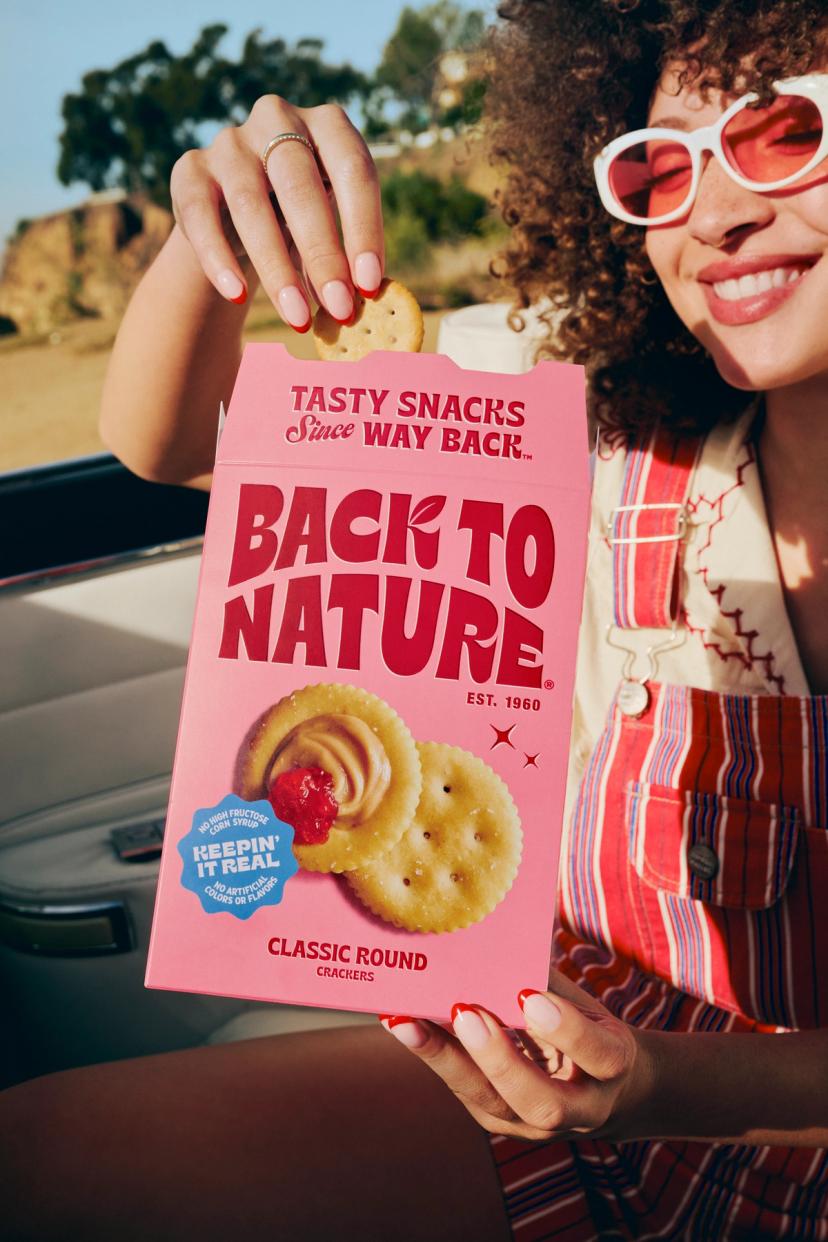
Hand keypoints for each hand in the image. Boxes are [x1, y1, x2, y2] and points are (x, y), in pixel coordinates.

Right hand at [170, 94, 383, 328]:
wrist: (236, 216)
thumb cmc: (300, 223)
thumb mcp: (329, 231)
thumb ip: (342, 262)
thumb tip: (355, 305)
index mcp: (329, 125)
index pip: (354, 171)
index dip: (365, 229)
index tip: (371, 285)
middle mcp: (278, 119)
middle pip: (300, 186)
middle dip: (323, 253)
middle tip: (339, 308)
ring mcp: (230, 142)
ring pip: (250, 204)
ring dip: (277, 269)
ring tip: (298, 318)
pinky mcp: (190, 170)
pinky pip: (199, 214)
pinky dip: (219, 259)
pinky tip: (237, 296)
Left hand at [380, 968, 654, 1141]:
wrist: (606, 1091)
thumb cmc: (589, 1029)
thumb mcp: (586, 1004)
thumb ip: (548, 982)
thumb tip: (496, 936)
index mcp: (612, 1067)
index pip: (596, 1054)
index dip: (565, 1028)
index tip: (528, 996)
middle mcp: (579, 1108)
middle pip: (540, 1100)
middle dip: (498, 1058)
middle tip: (463, 1014)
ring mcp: (536, 1124)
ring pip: (492, 1104)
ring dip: (446, 1060)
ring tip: (408, 1023)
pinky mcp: (500, 1122)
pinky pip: (466, 1093)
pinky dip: (434, 1058)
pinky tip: (405, 1027)